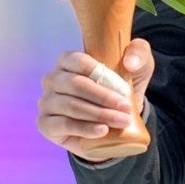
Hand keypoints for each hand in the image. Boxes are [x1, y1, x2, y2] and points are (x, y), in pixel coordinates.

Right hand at [36, 39, 154, 159]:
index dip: (102, 75)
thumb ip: (139, 53)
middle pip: (76, 85)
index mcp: (68, 59)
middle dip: (104, 98)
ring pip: (71, 106)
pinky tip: (102, 130)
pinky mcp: (46, 124)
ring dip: (99, 115)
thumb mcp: (138, 66)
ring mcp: (46, 101)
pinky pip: (64, 125)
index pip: (80, 61)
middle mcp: (52, 79)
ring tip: (121, 121)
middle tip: (126, 109)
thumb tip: (130, 62)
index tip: (124, 89)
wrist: (117, 119)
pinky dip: (85, 129)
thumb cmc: (122, 86)